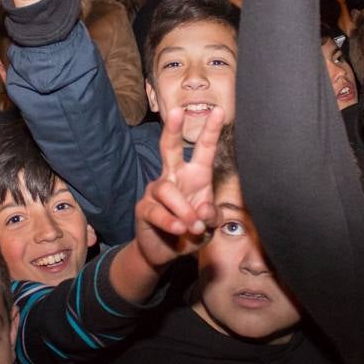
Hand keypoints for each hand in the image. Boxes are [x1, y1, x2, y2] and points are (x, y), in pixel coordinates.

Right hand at [133, 106, 224, 266]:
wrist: (164, 253)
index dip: (210, 131)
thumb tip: (202, 209)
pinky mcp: (144, 209)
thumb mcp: (209, 226)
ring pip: (168, 190)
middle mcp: (173, 177)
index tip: (220, 110)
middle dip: (173, 130)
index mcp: (195, 176)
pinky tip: (179, 229)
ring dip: (184, 210)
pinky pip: (157, 211)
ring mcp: (156, 192)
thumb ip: (212, 216)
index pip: (203, 150)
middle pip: (170, 148)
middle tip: (177, 111)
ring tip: (194, 227)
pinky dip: (171, 221)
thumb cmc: (190, 232)